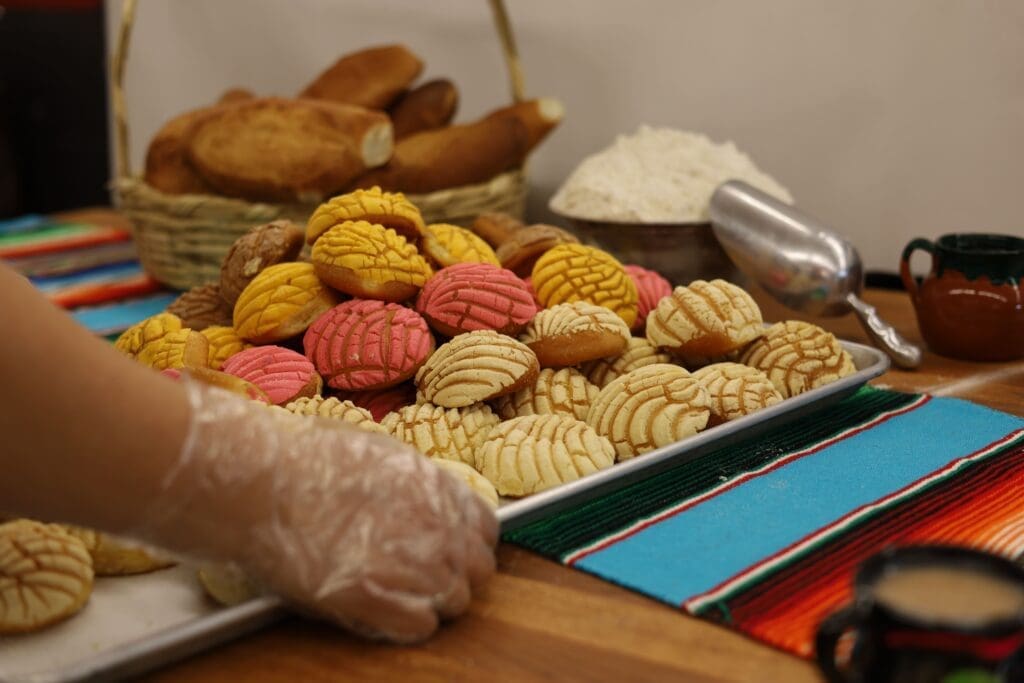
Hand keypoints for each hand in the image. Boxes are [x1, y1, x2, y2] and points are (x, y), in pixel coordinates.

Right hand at [137, 379, 497, 642]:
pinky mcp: (376, 600)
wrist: (261, 482)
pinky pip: (420, 626)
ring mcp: (411, 565)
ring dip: (431, 601)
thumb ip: (412, 480)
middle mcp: (436, 527)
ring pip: (454, 602)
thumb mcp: (377, 451)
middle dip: (456, 575)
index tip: (450, 549)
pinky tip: (383, 610)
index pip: (486, 528)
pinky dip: (407, 624)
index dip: (468, 542)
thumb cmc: (305, 458)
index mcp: (438, 488)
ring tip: (398, 594)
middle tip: (423, 577)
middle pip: (478, 571)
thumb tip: (419, 494)